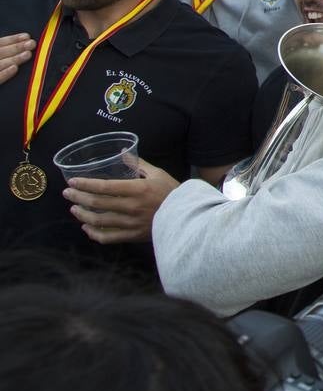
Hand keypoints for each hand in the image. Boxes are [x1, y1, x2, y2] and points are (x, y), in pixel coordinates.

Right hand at [0, 32, 33, 83]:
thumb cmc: (0, 70)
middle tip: (32, 43)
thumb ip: (2, 54)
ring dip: (13, 58)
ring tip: (28, 54)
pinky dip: (4, 74)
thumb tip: (17, 47)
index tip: (27, 36)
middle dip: (15, 47)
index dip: (11, 39)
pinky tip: (14, 69)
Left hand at [61, 157, 179, 243]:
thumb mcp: (158, 174)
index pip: (105, 187)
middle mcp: (132, 207)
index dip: (86, 184)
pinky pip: (108, 237)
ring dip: (82, 215)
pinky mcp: (133, 235)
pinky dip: (94, 234)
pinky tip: (87, 227)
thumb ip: (138, 164)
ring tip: (74, 209)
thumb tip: (123, 152)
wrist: (187, 216)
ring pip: (99, 221)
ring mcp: (131, 223)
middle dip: (78, 198)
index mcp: (138, 189)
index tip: (72, 182)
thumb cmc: (173, 192)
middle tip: (67, 193)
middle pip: (98, 203)